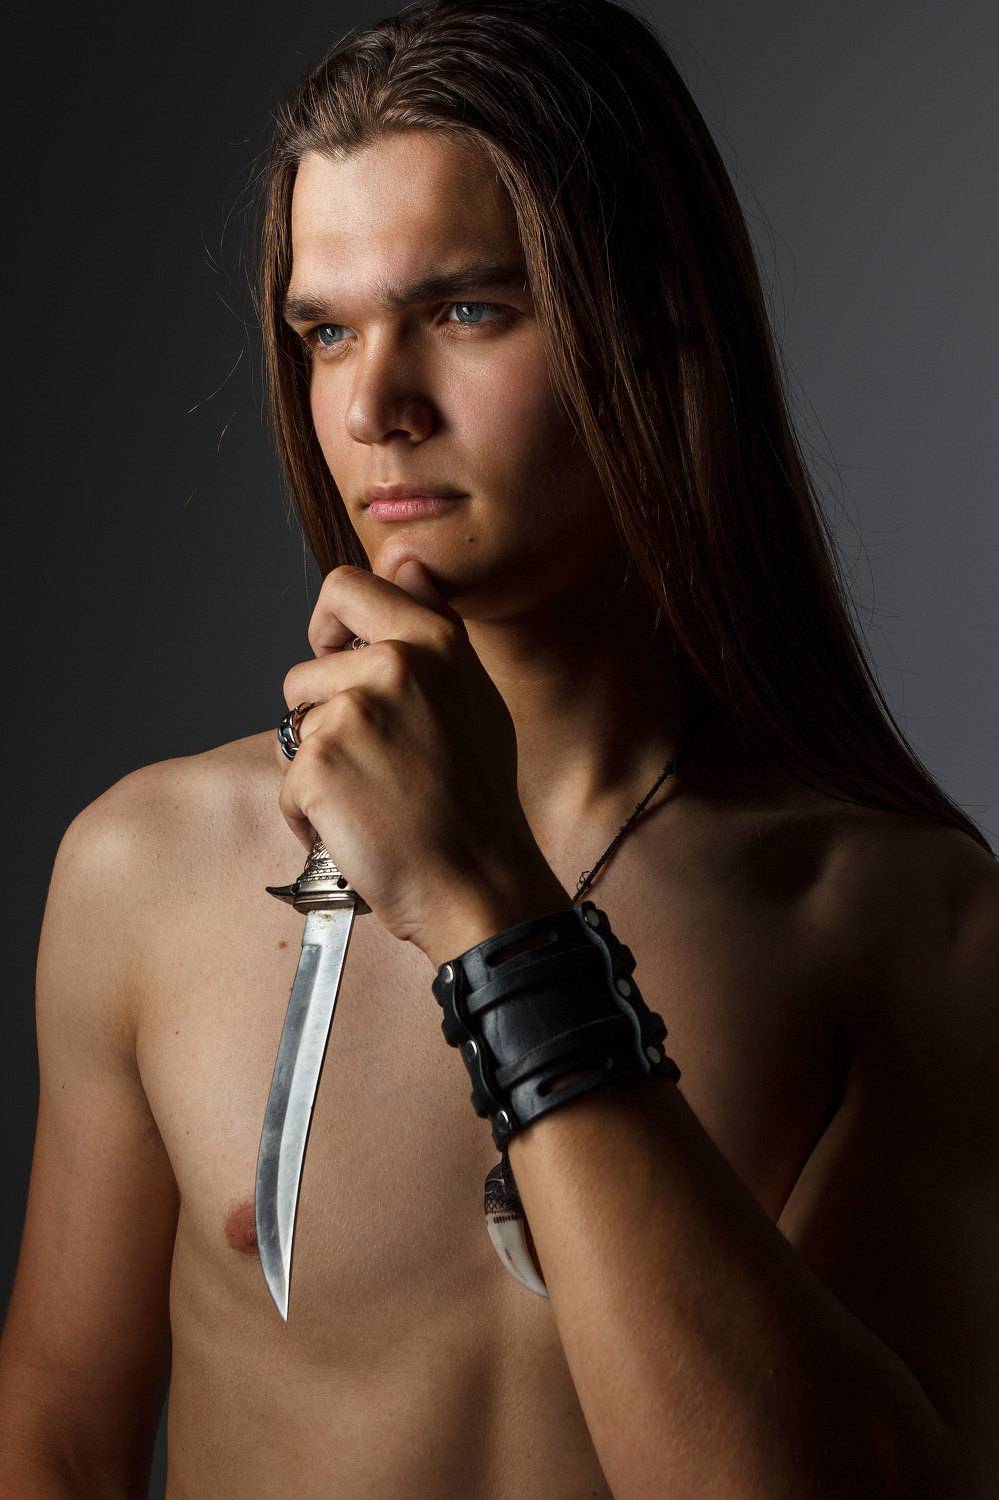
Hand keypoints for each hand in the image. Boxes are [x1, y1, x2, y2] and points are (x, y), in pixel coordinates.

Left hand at [277, 560, 568, 963]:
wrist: (476, 882)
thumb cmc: (476, 800)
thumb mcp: (471, 694)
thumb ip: (431, 627)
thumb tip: (405, 560)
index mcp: (433, 639)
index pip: (346, 586)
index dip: (328, 624)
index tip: (336, 659)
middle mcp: (394, 665)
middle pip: (305, 668)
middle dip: (319, 714)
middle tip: (367, 758)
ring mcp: (352, 714)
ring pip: (295, 728)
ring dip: (318, 767)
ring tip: (372, 799)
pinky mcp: (318, 766)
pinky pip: (289, 782)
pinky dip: (312, 815)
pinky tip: (359, 830)